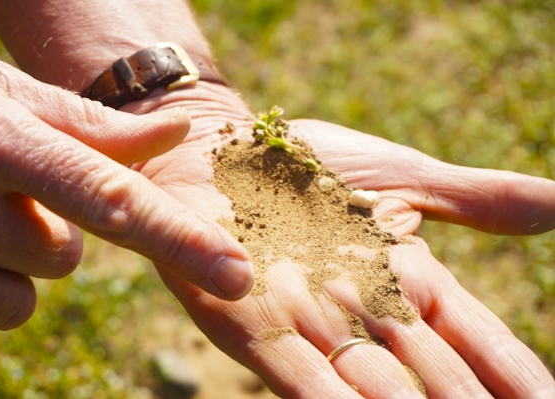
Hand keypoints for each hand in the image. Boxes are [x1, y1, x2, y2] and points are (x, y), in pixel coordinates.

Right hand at [0, 53, 253, 353]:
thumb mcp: (2, 96)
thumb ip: (92, 125)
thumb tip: (176, 130)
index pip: (110, 197)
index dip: (179, 240)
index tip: (238, 278)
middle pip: (58, 259)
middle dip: (44, 236)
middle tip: (1, 197)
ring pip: (14, 303)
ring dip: (4, 271)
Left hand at [128, 83, 554, 397]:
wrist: (225, 148)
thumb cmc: (310, 161)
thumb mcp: (401, 177)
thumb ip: (473, 198)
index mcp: (405, 277)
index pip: (475, 336)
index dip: (512, 372)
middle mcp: (364, 310)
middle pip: (432, 376)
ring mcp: (309, 321)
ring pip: (370, 387)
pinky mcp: (251, 325)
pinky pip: (295, 375)